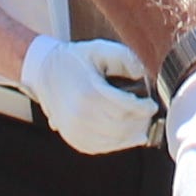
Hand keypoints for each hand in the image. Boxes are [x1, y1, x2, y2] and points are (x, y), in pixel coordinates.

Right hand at [20, 33, 163, 153]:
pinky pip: (99, 147)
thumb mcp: (100, 49)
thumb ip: (125, 59)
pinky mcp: (72, 137)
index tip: (152, 106)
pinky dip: (116, 144)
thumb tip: (142, 74)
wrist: (43, 71)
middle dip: (140, 122)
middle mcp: (80, 114)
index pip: (126, 107)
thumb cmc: (75, 60)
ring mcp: (74, 128)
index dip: (143, 109)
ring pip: (112, 140)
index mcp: (89, 92)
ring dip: (131, 136)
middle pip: (121, 125)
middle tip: (149, 117)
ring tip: (142, 128)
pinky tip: (126, 137)